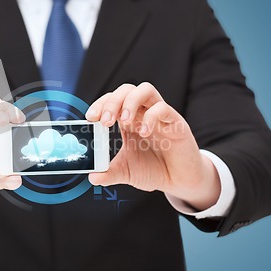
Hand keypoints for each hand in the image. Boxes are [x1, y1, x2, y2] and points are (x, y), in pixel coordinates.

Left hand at [86, 83, 220, 210]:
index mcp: (128, 121)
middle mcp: (143, 114)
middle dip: (112, 102)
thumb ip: (109, 173)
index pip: (112, 100)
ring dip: (131, 102)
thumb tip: (92, 177)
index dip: (100, 104)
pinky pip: (163, 108)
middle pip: (126, 90)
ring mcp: (159, 116)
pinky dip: (151, 117)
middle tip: (105, 121)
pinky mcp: (175, 122)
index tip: (90, 118)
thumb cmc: (154, 170)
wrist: (179, 180)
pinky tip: (144, 132)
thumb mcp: (127, 172)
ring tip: (124, 121)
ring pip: (145, 90)